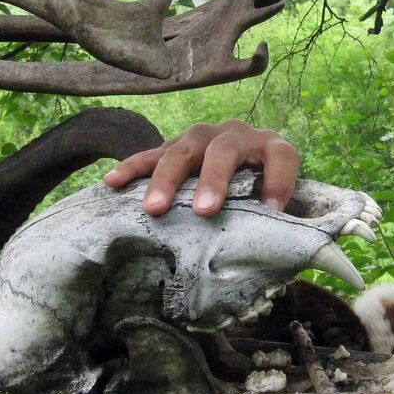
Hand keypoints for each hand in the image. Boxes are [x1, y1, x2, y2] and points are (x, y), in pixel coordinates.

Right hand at [102, 119, 300, 216]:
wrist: (241, 158)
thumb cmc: (261, 190)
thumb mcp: (275, 200)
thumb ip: (279, 222)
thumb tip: (279, 258)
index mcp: (270, 146)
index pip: (281, 156)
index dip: (279, 180)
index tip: (274, 208)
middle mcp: (237, 135)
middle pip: (224, 150)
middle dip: (213, 179)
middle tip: (204, 210)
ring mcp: (203, 136)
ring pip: (184, 150)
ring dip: (168, 178)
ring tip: (154, 207)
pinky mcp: (175, 145)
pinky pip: (151, 153)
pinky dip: (132, 167)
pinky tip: (112, 181)